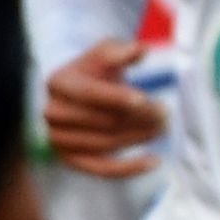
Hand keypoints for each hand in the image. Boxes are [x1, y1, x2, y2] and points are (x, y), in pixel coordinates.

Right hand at [40, 38, 164, 176]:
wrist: (76, 93)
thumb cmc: (95, 71)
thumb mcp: (104, 53)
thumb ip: (120, 51)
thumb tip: (140, 50)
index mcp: (59, 83)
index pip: (88, 93)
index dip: (116, 97)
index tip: (144, 99)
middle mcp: (53, 113)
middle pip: (102, 120)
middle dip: (139, 118)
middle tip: (165, 113)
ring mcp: (59, 138)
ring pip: (106, 143)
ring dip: (139, 137)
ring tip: (162, 128)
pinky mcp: (70, 159)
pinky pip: (101, 168)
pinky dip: (128, 168)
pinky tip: (152, 161)